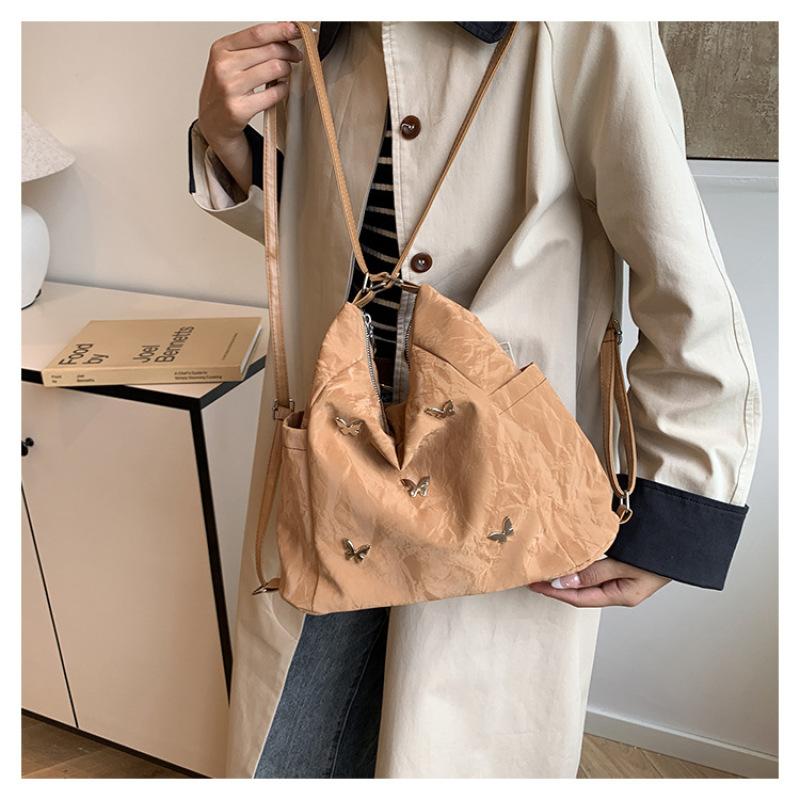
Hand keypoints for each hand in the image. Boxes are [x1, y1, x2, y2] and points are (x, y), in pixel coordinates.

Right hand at [197, 21, 303, 190]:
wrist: (212, 121)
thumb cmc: (224, 89)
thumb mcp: (229, 61)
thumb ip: (251, 47)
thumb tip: (281, 35)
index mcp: (221, 49)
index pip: (257, 34)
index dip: (281, 31)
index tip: (294, 30)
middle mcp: (223, 66)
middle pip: (270, 50)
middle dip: (289, 51)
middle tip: (295, 56)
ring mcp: (231, 88)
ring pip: (275, 69)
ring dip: (287, 70)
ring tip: (285, 72)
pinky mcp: (240, 109)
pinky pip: (274, 93)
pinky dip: (283, 89)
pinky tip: (280, 88)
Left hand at [528, 557, 669, 607]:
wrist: (685, 539)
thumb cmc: (660, 553)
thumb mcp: (625, 565)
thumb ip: (595, 573)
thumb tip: (563, 582)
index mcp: (621, 596)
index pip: (579, 598)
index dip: (554, 592)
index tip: (534, 583)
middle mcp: (619, 590)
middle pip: (580, 591)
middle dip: (556, 585)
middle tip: (534, 574)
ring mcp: (622, 579)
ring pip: (587, 579)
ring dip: (567, 573)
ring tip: (547, 566)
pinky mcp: (623, 565)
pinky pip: (596, 568)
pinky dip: (580, 563)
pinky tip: (570, 556)